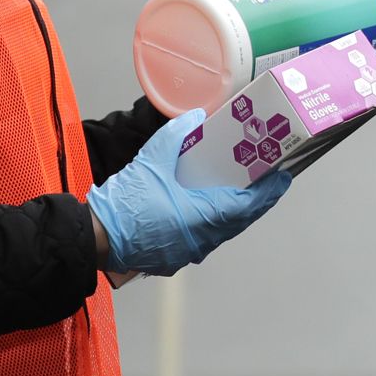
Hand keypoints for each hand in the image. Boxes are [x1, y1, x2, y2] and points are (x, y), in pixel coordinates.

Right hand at [88, 109, 291, 276]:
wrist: (93, 240)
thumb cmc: (124, 205)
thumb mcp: (150, 162)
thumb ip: (174, 137)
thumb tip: (193, 117)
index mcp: (202, 219)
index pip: (247, 206)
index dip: (268, 192)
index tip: (282, 177)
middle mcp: (201, 240)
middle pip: (239, 220)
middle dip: (257, 201)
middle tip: (270, 181)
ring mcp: (187, 252)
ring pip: (222, 232)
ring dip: (236, 214)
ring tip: (245, 192)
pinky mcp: (173, 258)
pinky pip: (204, 240)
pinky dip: (214, 224)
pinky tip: (211, 210)